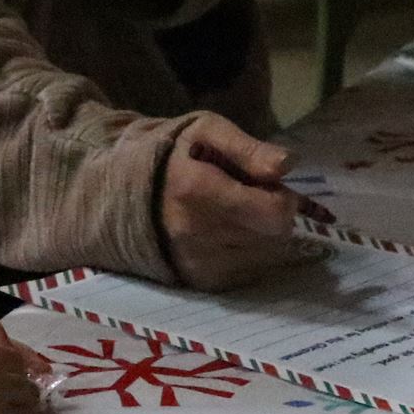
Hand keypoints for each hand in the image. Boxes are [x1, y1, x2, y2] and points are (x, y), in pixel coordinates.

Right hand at [160, 113, 310, 290]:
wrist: (127, 195)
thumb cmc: (177, 156)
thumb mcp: (208, 132)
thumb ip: (247, 148)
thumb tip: (286, 166)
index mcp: (198, 190)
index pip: (273, 213)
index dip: (284, 199)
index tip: (271, 187)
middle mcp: (196, 233)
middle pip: (274, 236)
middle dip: (273, 216)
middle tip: (254, 199)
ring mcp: (197, 261)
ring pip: (266, 256)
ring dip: (263, 236)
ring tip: (240, 216)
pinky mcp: (200, 281)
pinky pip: (249, 273)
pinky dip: (249, 254)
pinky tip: (230, 235)